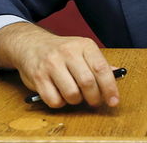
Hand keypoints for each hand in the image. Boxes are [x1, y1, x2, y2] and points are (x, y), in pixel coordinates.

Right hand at [0, 22, 119, 107]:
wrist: (29, 44)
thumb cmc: (59, 51)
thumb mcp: (80, 50)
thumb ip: (98, 63)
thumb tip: (117, 74)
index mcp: (83, 45)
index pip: (101, 69)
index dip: (110, 88)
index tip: (113, 101)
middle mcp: (66, 52)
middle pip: (87, 83)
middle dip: (93, 98)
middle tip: (93, 100)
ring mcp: (50, 64)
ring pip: (71, 94)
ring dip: (75, 100)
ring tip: (73, 95)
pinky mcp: (37, 76)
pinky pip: (54, 100)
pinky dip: (59, 102)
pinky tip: (58, 94)